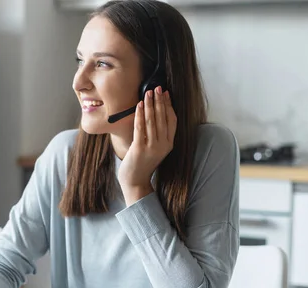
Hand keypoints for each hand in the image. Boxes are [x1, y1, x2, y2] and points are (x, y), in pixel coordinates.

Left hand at [118, 86, 176, 204]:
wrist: (135, 181)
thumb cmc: (142, 163)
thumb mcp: (155, 148)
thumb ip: (157, 135)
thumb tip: (155, 114)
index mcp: (169, 144)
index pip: (172, 120)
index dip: (169, 105)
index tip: (166, 93)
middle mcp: (163, 145)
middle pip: (163, 118)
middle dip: (159, 101)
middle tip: (157, 88)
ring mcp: (152, 147)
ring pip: (152, 121)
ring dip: (150, 105)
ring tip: (148, 93)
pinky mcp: (140, 149)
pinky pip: (140, 128)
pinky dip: (140, 114)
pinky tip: (139, 105)